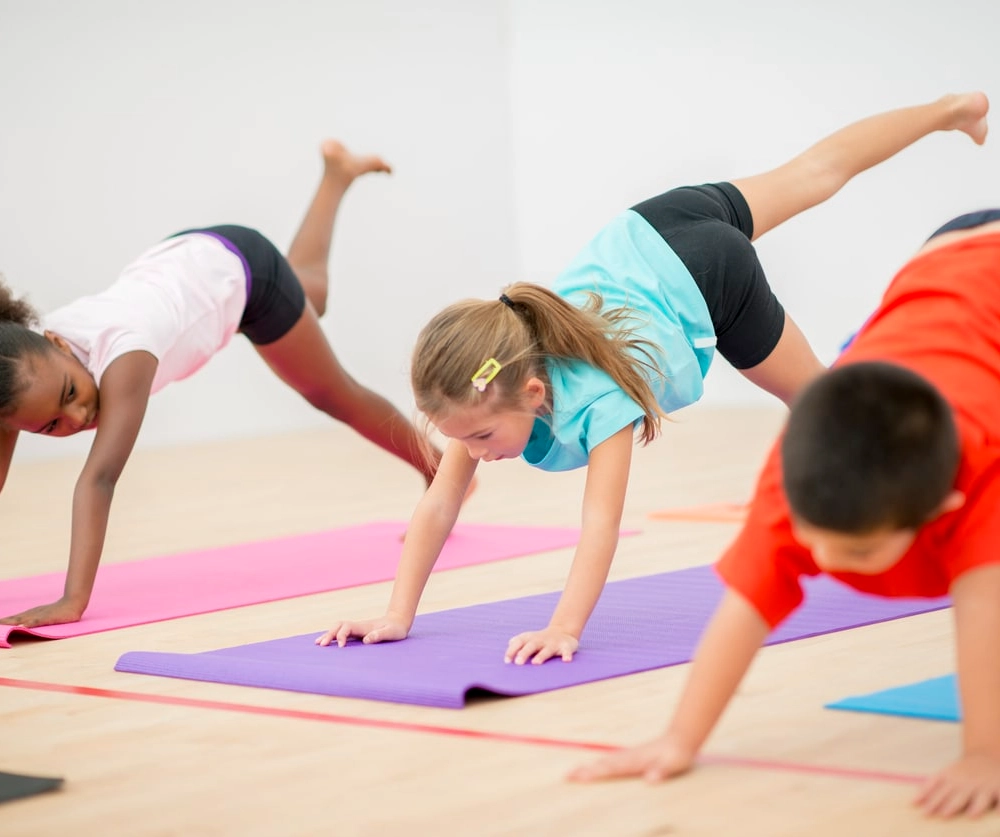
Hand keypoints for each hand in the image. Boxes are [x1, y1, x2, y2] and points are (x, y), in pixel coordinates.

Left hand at [0, 597, 84, 627]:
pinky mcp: (49, 617)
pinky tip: (24, 626)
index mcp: (30, 614)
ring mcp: (40, 615)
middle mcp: (33, 614)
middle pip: (15, 619)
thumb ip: (34, 620)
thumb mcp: (44, 615)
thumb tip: (21, 626)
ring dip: (12, 623)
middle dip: (4, 622)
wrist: (74, 602)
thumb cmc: (59, 610)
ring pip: (23, 620)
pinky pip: (38, 621)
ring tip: (2, 625)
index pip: (13, 619)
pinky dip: (30, 623)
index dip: (4, 622)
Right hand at [315, 614, 409, 647]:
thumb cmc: (396, 629)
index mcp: (364, 626)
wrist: (398, 621)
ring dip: (328, 634)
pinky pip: (341, 633)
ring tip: (317, 644)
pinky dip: (332, 636)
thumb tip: (366, 640)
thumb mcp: (391, 632)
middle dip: (329, 634)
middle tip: (321, 645)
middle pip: (338, 625)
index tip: (340, 647)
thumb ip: (380, 635)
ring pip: (338, 628)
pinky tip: (326, 643)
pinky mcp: (357, 633)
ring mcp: (356, 629)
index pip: (347, 627)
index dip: (341, 636)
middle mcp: (358, 626)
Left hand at [505, 626, 578, 664]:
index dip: (512, 651)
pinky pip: (566, 651)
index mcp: (530, 638)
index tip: (507, 661)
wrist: (563, 631)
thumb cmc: (540, 639)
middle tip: (518, 662)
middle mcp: (541, 640)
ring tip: (536, 662)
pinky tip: (566, 660)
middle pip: (531, 646)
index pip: (519, 642)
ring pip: (547, 650)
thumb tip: (508, 645)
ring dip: (541, 656)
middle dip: (524, 653)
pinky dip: (567, 655)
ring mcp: (553, 643)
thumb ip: (517, 643)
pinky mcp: (566, 646)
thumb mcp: (528, 638)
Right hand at [567, 733, 695, 782]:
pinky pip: (610, 762)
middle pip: (602, 764)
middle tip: (566, 776)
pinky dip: (598, 765)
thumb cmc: (677, 754)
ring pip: (604, 762)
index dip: (596, 773)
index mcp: (635, 760)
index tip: (580, 776)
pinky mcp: (631, 757)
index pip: (612, 768)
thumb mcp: (674, 764)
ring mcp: (629, 755)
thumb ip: (661, 771)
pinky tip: (594, 768)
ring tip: (573, 773)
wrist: (680, 738)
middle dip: (584, 770)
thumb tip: (649, 779)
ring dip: (588, 767)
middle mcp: (629, 757)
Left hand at [915, 752, 999, 817]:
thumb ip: (931, 787)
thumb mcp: (945, 773)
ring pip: (979, 797)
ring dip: (975, 806)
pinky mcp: (999, 789)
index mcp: (951, 776)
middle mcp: (966, 782)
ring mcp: (983, 786)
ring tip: (970, 815)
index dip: (928, 797)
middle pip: (956, 795)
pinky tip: (998, 813)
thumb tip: (913, 802)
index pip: (937, 787)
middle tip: (940, 815)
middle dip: (948, 804)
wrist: (986, 755)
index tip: (918, 808)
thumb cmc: (962, 770)